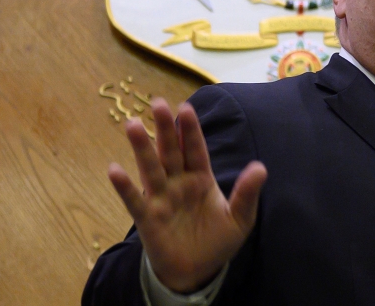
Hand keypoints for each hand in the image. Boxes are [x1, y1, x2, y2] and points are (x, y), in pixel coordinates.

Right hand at [107, 99, 267, 292]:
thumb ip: (247, 193)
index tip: (186, 107)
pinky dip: (124, 186)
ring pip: (150, 168)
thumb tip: (260, 167)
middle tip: (158, 103)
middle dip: (165, 128)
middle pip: (170, 151)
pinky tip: (114, 170)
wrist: (197, 272)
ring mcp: (161, 198)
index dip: (190, 130)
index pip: (195, 149)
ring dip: (141, 147)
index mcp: (201, 178)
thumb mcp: (240, 218)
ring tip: (133, 124)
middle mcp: (178, 183)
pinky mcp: (148, 218)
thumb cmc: (217, 240)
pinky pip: (134, 200)